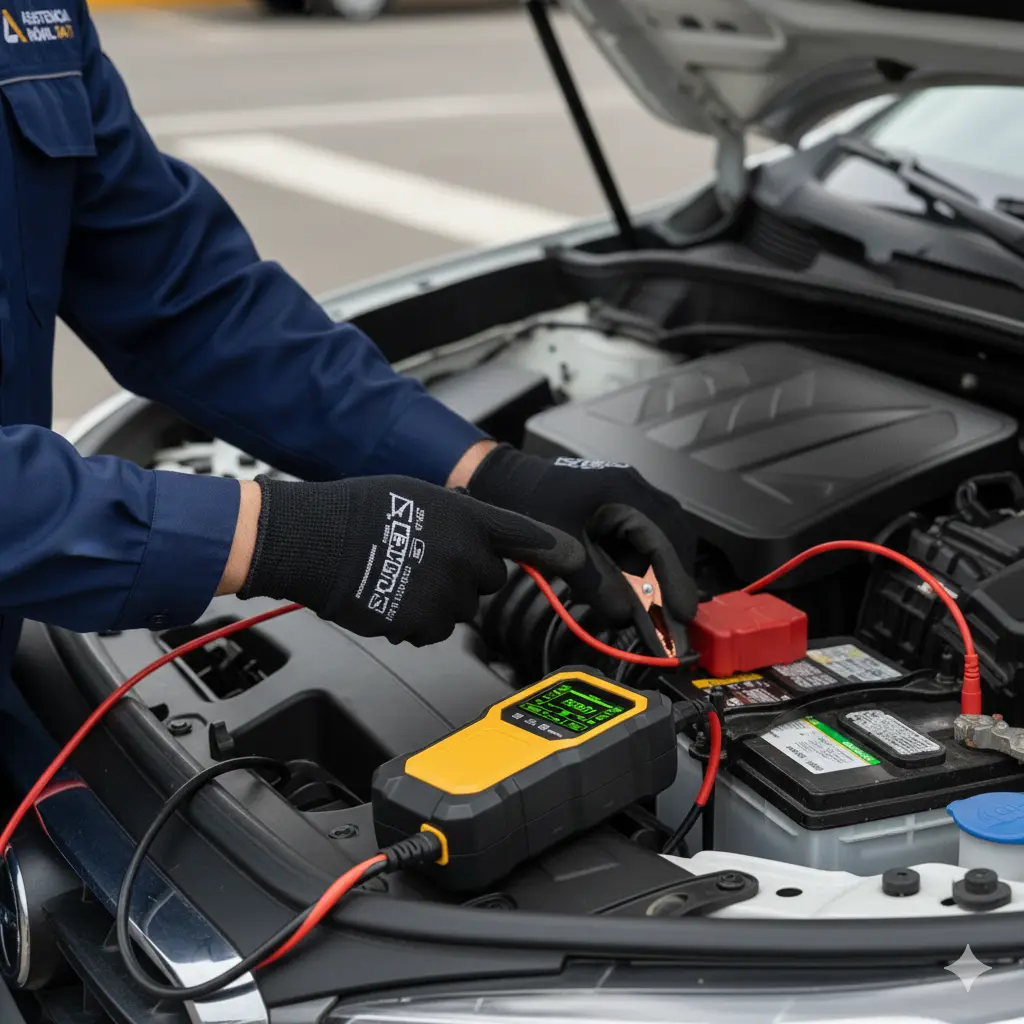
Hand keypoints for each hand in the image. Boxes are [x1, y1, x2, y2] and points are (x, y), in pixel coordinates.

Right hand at [236, 474, 583, 646]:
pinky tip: (391, 600)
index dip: (553, 551)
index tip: (575, 560)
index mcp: (466, 518)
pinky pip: (434, 631)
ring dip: (439, 602)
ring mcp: (445, 592)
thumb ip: (458, 517)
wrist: (313, 540)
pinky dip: (416, 622)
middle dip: (467, 577)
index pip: (524, 537)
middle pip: (490, 581)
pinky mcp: (422, 623)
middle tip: (430, 566)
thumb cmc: (356, 510)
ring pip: (461, 609)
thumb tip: (473, 533)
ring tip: (401, 580)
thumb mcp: (418, 495)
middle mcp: (464, 555)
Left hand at [466, 445, 697, 626]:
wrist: (504, 479)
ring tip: (649, 606)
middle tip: (673, 615)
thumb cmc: (529, 506)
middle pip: (673, 537)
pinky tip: (626, 585)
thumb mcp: (563, 548)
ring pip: (661, 537)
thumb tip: (626, 615)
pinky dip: (640, 562)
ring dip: (658, 572)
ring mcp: (629, 493)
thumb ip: (597, 583)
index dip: (676, 580)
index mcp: (624, 492)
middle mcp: (635, 488)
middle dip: (674, 578)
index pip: (664, 541)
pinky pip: (641, 535)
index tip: (682, 615)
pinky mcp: (619, 504)